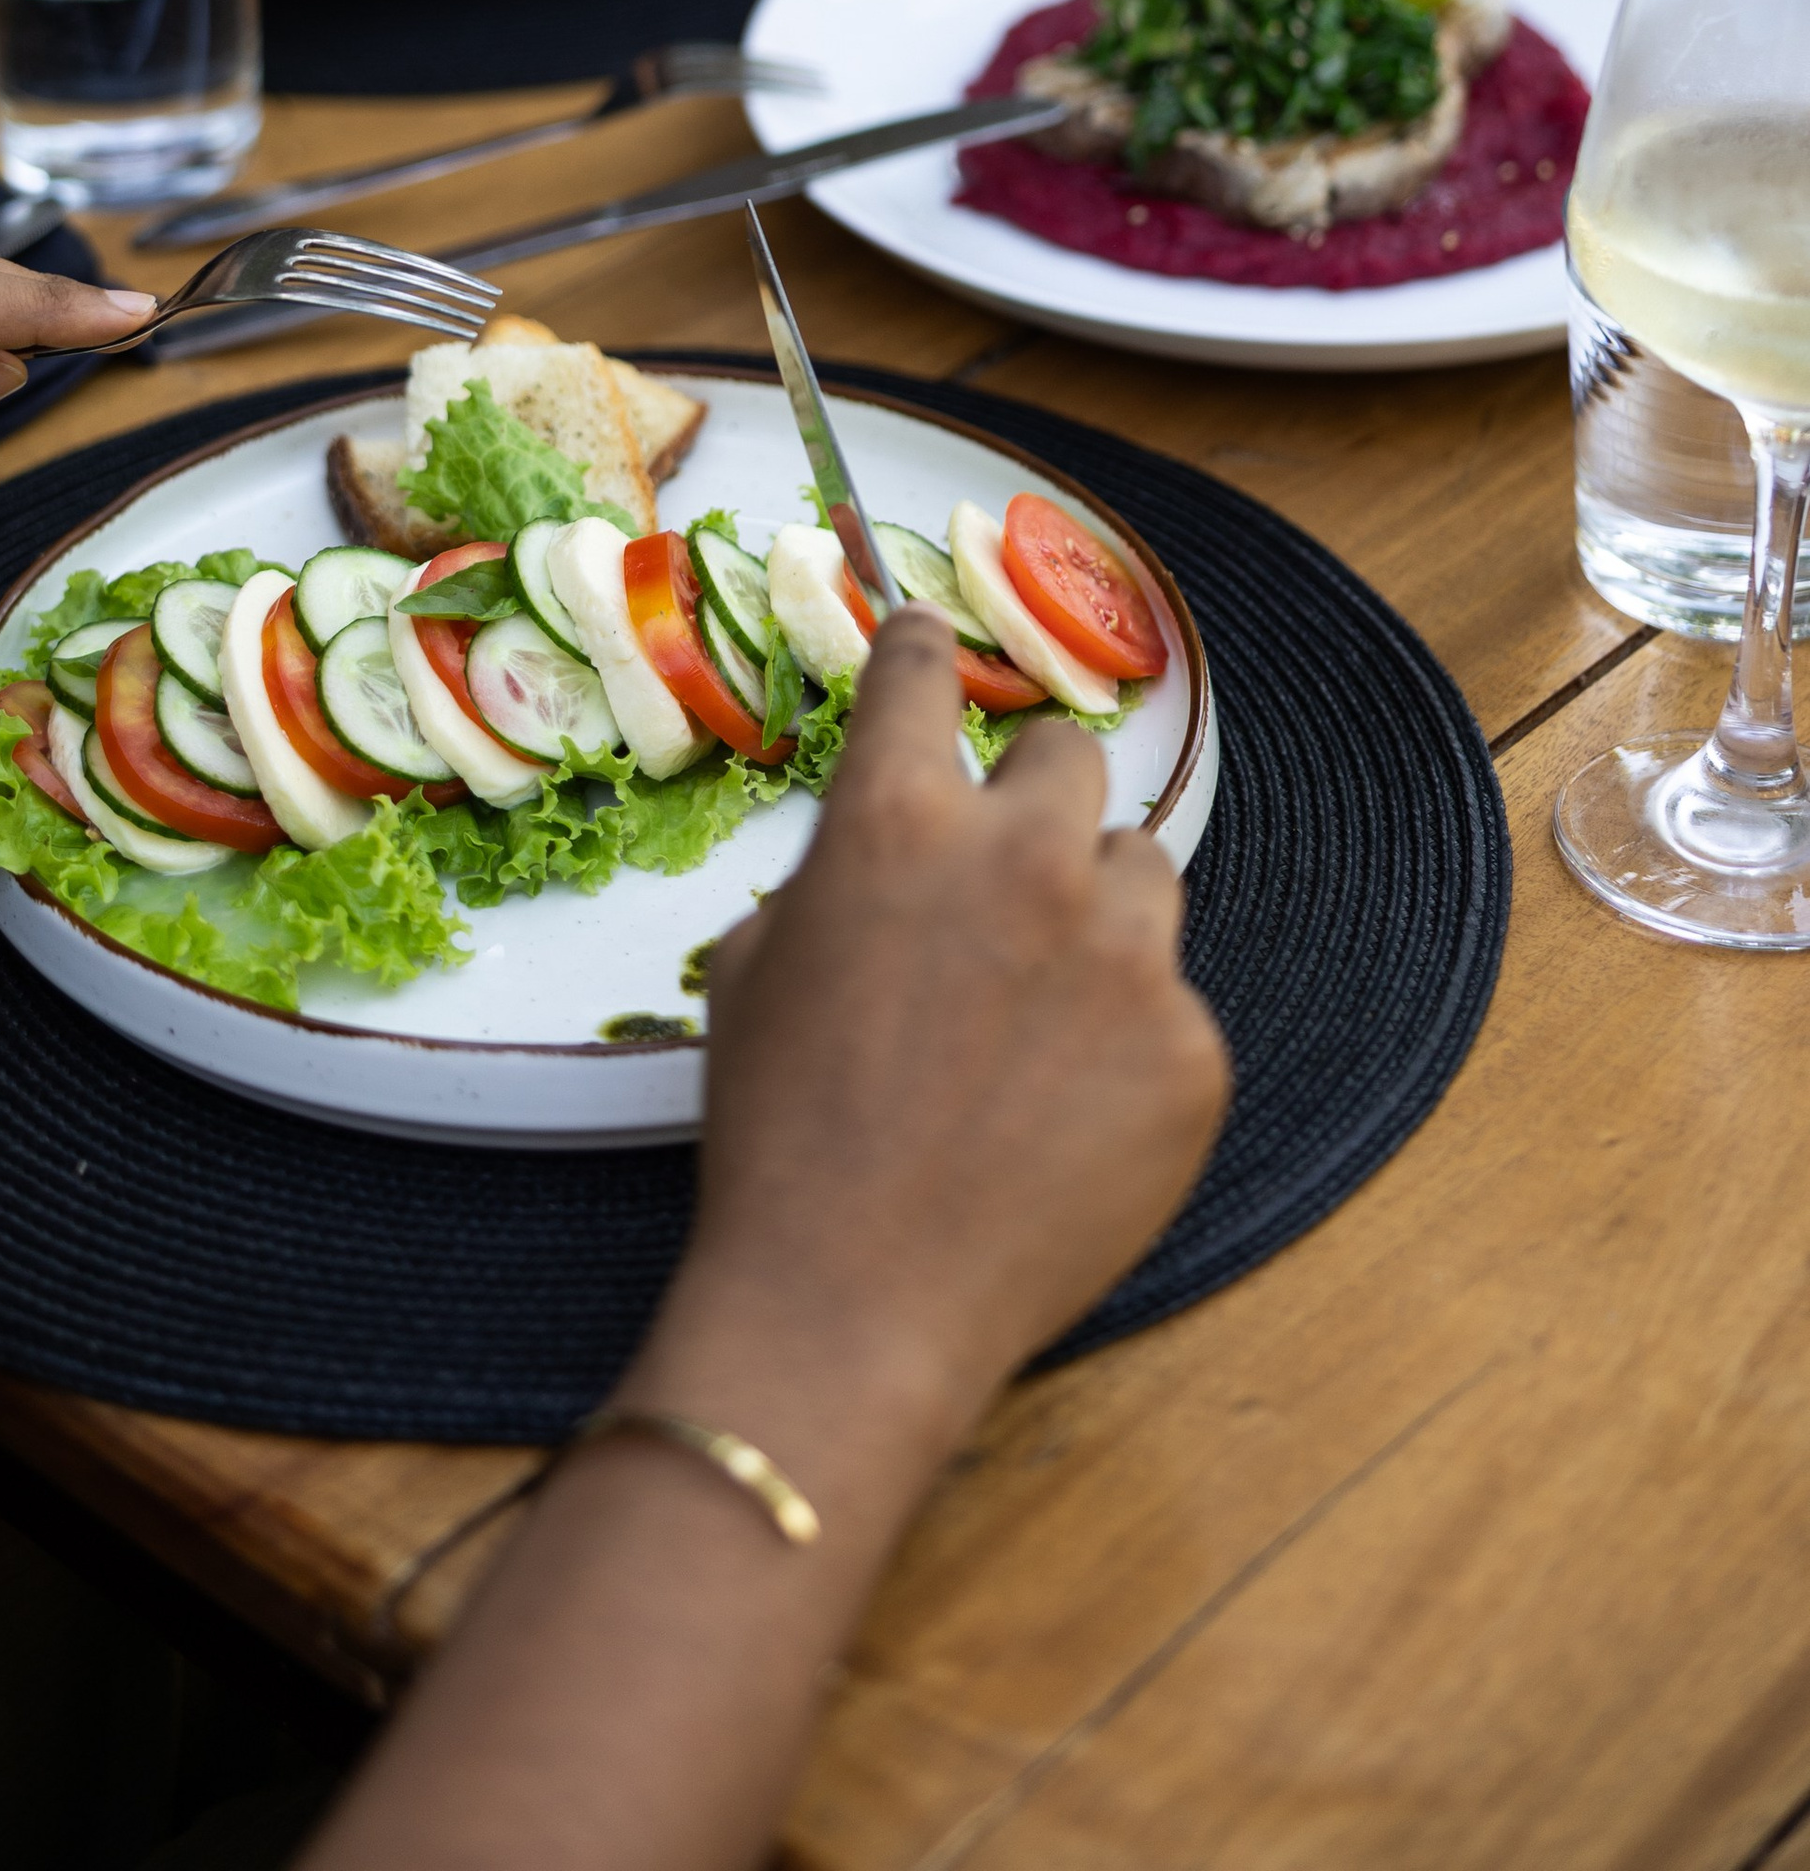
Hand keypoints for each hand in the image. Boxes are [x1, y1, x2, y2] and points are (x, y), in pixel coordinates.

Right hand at [651, 610, 1227, 1471]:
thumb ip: (835, 880)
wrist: (854, 1302)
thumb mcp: (756, 969)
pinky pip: (1172, 1005)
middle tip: (1005, 872)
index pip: (922, 671)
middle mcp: (1023, 859)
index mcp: (894, 821)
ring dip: (1098, 913)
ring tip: (1042, 1012)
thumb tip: (887, 865)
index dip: (923, 653)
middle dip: (1035, 799)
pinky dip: (1129, 1042)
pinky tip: (1066, 1114)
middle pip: (1069, 756)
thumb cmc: (776, 1136)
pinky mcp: (1193, 1051)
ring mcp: (1126, 955)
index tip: (931, 648)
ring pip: (1143, 870)